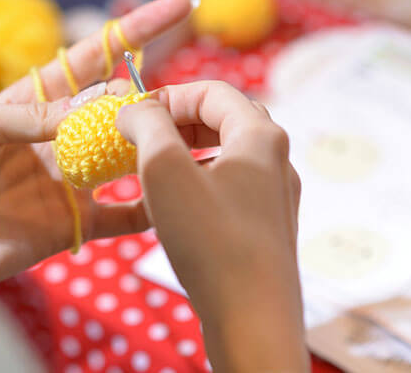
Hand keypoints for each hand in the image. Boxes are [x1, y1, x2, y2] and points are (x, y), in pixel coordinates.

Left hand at [0, 0, 192, 283]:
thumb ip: (29, 115)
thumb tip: (90, 108)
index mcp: (32, 103)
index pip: (93, 59)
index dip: (135, 33)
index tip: (177, 7)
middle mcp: (57, 137)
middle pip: (116, 107)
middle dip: (144, 98)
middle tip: (161, 103)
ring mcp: (68, 179)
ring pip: (126, 155)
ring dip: (154, 145)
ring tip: (183, 138)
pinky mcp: (72, 222)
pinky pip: (120, 216)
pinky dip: (150, 209)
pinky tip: (177, 199)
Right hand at [115, 81, 308, 372]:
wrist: (252, 319)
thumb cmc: (210, 240)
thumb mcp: (164, 168)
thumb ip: (147, 124)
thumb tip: (134, 109)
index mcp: (260, 136)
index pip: (212, 91)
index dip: (168, 95)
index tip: (134, 114)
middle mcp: (276, 160)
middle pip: (222, 119)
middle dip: (176, 122)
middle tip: (140, 137)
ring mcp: (274, 196)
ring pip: (224, 155)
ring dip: (184, 153)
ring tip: (151, 171)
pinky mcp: (265, 227)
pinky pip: (228, 187)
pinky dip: (197, 183)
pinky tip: (173, 207)